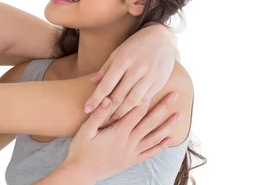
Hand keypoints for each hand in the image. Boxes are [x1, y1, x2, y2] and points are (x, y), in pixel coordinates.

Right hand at [63, 92, 180, 182]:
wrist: (80, 173)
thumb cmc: (80, 150)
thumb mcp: (86, 130)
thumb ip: (99, 114)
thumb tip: (108, 98)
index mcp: (118, 132)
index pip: (136, 111)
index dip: (146, 97)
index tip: (155, 85)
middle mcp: (129, 142)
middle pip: (150, 122)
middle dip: (163, 107)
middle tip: (175, 96)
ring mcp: (132, 152)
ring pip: (154, 137)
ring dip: (167, 125)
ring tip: (179, 115)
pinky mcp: (131, 161)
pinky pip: (150, 153)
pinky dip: (161, 146)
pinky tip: (169, 139)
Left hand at [85, 24, 176, 118]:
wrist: (160, 37)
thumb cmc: (134, 45)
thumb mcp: (117, 52)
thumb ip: (105, 68)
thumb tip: (92, 82)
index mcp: (122, 61)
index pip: (106, 84)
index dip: (95, 99)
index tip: (86, 109)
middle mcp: (136, 69)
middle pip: (119, 96)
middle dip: (108, 110)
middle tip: (99, 120)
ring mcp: (149, 76)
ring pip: (133, 101)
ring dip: (122, 112)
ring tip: (113, 119)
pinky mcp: (159, 82)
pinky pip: (146, 99)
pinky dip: (136, 107)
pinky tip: (129, 111)